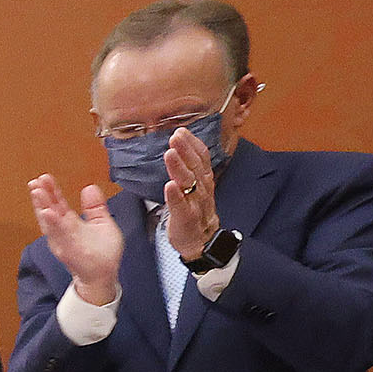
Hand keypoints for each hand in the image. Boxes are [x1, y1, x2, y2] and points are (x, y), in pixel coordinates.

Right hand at [29, 172, 123, 304]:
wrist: (104, 275)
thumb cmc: (102, 252)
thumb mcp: (101, 222)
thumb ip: (95, 206)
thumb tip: (89, 187)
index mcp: (70, 223)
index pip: (58, 203)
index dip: (51, 191)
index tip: (44, 178)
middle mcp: (62, 231)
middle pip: (49, 210)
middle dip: (42, 196)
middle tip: (36, 181)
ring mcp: (63, 241)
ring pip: (49, 222)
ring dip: (42, 206)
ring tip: (36, 192)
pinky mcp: (68, 250)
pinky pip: (59, 236)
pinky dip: (52, 224)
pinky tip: (47, 212)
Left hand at [161, 127, 223, 262]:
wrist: (202, 240)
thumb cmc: (194, 211)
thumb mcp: (195, 186)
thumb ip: (190, 168)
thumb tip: (180, 146)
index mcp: (203, 179)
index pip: (200, 157)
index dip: (192, 143)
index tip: (181, 131)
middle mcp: (202, 189)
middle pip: (195, 166)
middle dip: (185, 150)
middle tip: (175, 136)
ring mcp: (195, 203)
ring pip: (189, 183)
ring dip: (179, 167)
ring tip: (170, 154)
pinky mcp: (187, 218)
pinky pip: (181, 206)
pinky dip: (175, 195)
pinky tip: (169, 185)